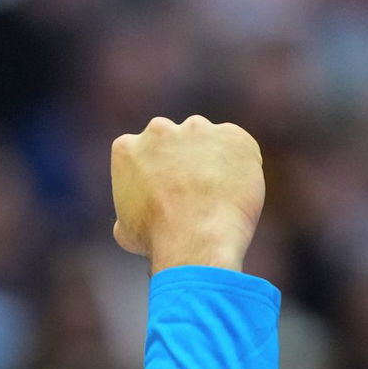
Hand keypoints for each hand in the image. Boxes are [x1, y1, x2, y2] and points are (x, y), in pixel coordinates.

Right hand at [111, 115, 264, 272]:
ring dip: (213, 160)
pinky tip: (236, 193)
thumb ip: (127, 213)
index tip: (167, 192)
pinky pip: (239, 148)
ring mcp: (197, 129)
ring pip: (208, 141)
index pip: (141, 152)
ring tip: (218, 196)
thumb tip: (128, 221)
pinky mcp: (232, 135)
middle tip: (195, 193)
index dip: (156, 173)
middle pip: (174, 140)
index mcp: (127, 148)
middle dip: (184, 161)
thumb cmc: (158, 239)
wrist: (197, 238)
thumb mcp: (126, 231)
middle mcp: (159, 130)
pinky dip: (242, 166)